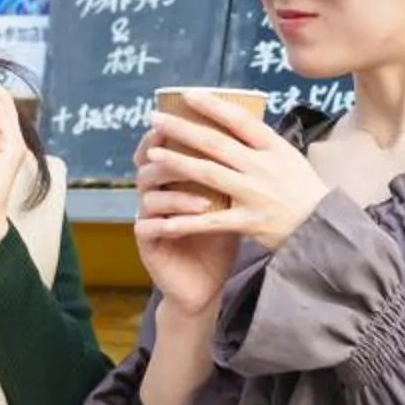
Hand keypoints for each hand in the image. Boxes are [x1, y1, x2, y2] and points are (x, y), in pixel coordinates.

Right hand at [131, 116, 241, 316]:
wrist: (209, 282)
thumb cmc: (221, 237)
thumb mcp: (229, 200)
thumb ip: (233, 171)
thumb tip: (258, 136)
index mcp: (173, 178)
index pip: (162, 147)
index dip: (168, 133)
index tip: (186, 122)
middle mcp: (155, 193)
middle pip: (149, 164)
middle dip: (166, 154)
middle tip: (181, 149)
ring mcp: (147, 217)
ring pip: (148, 194)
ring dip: (176, 194)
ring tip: (205, 200)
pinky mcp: (146, 242)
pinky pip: (147, 225)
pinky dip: (168, 221)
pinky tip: (187, 222)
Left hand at [139, 93, 327, 252]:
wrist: (322, 229)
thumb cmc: (302, 189)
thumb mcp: (289, 157)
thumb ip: (261, 142)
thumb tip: (230, 117)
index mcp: (274, 148)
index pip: (240, 120)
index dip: (212, 105)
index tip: (187, 94)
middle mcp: (263, 168)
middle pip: (216, 144)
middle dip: (183, 129)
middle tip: (156, 119)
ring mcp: (255, 195)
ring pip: (209, 174)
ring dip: (177, 162)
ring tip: (153, 154)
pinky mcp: (249, 223)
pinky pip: (211, 221)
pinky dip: (186, 220)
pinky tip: (162, 218)